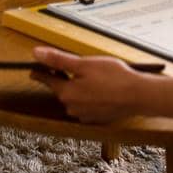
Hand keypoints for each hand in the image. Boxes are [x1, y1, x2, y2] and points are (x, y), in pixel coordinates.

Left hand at [28, 47, 148, 122]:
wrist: (138, 96)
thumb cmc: (114, 78)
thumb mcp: (84, 64)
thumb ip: (58, 60)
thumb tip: (36, 53)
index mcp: (66, 94)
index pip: (47, 80)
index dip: (41, 71)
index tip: (33, 70)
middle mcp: (72, 107)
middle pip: (62, 89)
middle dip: (65, 78)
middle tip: (75, 66)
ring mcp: (84, 115)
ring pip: (74, 97)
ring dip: (78, 87)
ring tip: (93, 76)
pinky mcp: (96, 118)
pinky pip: (86, 105)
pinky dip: (89, 96)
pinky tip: (100, 88)